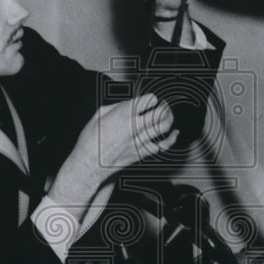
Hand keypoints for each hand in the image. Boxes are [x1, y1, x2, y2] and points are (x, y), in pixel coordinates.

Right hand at [48, 93, 177, 207]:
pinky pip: (162, 145)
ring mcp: (139, 141)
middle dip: (164, 107)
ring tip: (167, 116)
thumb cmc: (91, 140)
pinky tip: (174, 134)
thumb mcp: (99, 114)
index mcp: (123, 114)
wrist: (89, 164)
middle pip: (160, 113)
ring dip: (169, 119)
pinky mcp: (142, 153)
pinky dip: (171, 139)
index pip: (149, 100)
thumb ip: (117, 106)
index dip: (151, 98)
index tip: (149, 100)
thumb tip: (130, 103)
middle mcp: (134, 127)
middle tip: (163, 106)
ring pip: (164, 127)